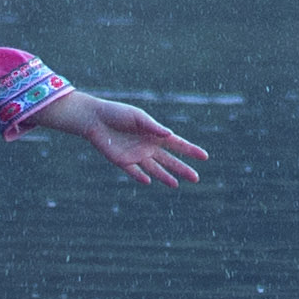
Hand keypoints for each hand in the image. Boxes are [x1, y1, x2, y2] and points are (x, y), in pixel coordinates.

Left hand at [52, 94, 209, 184]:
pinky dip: (140, 176)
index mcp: (154, 133)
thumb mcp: (137, 117)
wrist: (94, 119)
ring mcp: (136, 155)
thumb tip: (170, 134)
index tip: (205, 157)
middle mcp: (148, 146)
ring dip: (165, 177)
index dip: (191, 150)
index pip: (178, 144)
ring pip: (155, 169)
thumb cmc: (117, 113)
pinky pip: (134, 172)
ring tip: (176, 185)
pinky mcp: (122, 161)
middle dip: (183, 169)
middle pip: (169, 160)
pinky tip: (148, 181)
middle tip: (196, 178)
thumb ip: (153, 127)